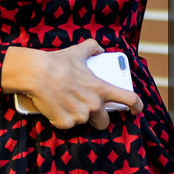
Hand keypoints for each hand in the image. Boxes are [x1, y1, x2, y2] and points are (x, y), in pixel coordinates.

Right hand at [6, 38, 143, 130]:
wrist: (36, 73)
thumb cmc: (57, 62)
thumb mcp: (78, 52)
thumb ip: (92, 48)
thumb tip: (99, 49)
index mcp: (101, 89)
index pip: (129, 99)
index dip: (137, 106)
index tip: (136, 110)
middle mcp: (94, 105)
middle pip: (104, 122)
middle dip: (97, 119)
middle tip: (85, 109)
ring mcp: (80, 116)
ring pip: (82, 123)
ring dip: (75, 116)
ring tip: (63, 101)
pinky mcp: (65, 123)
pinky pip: (65, 125)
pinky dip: (60, 119)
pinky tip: (54, 107)